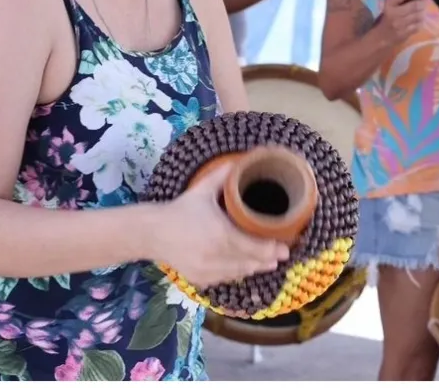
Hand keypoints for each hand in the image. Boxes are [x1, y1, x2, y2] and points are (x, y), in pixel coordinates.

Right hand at [153, 163, 289, 287]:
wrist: (153, 233)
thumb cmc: (180, 209)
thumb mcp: (202, 190)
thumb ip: (222, 176)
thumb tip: (240, 160)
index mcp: (221, 234)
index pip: (255, 248)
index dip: (273, 250)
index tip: (286, 248)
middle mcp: (217, 256)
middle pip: (251, 263)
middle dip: (268, 260)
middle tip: (282, 255)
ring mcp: (208, 271)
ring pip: (240, 273)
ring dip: (255, 268)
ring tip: (268, 263)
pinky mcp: (200, 279)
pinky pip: (225, 279)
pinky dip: (237, 273)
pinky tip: (244, 268)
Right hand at [376, 0, 427, 44]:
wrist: (378, 38)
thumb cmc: (384, 19)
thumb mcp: (388, 5)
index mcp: (388, 5)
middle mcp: (394, 14)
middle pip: (415, 5)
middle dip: (423, 2)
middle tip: (424, 1)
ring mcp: (399, 25)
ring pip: (419, 16)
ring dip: (422, 12)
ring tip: (420, 11)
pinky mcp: (404, 34)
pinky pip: (418, 26)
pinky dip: (420, 22)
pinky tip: (417, 21)